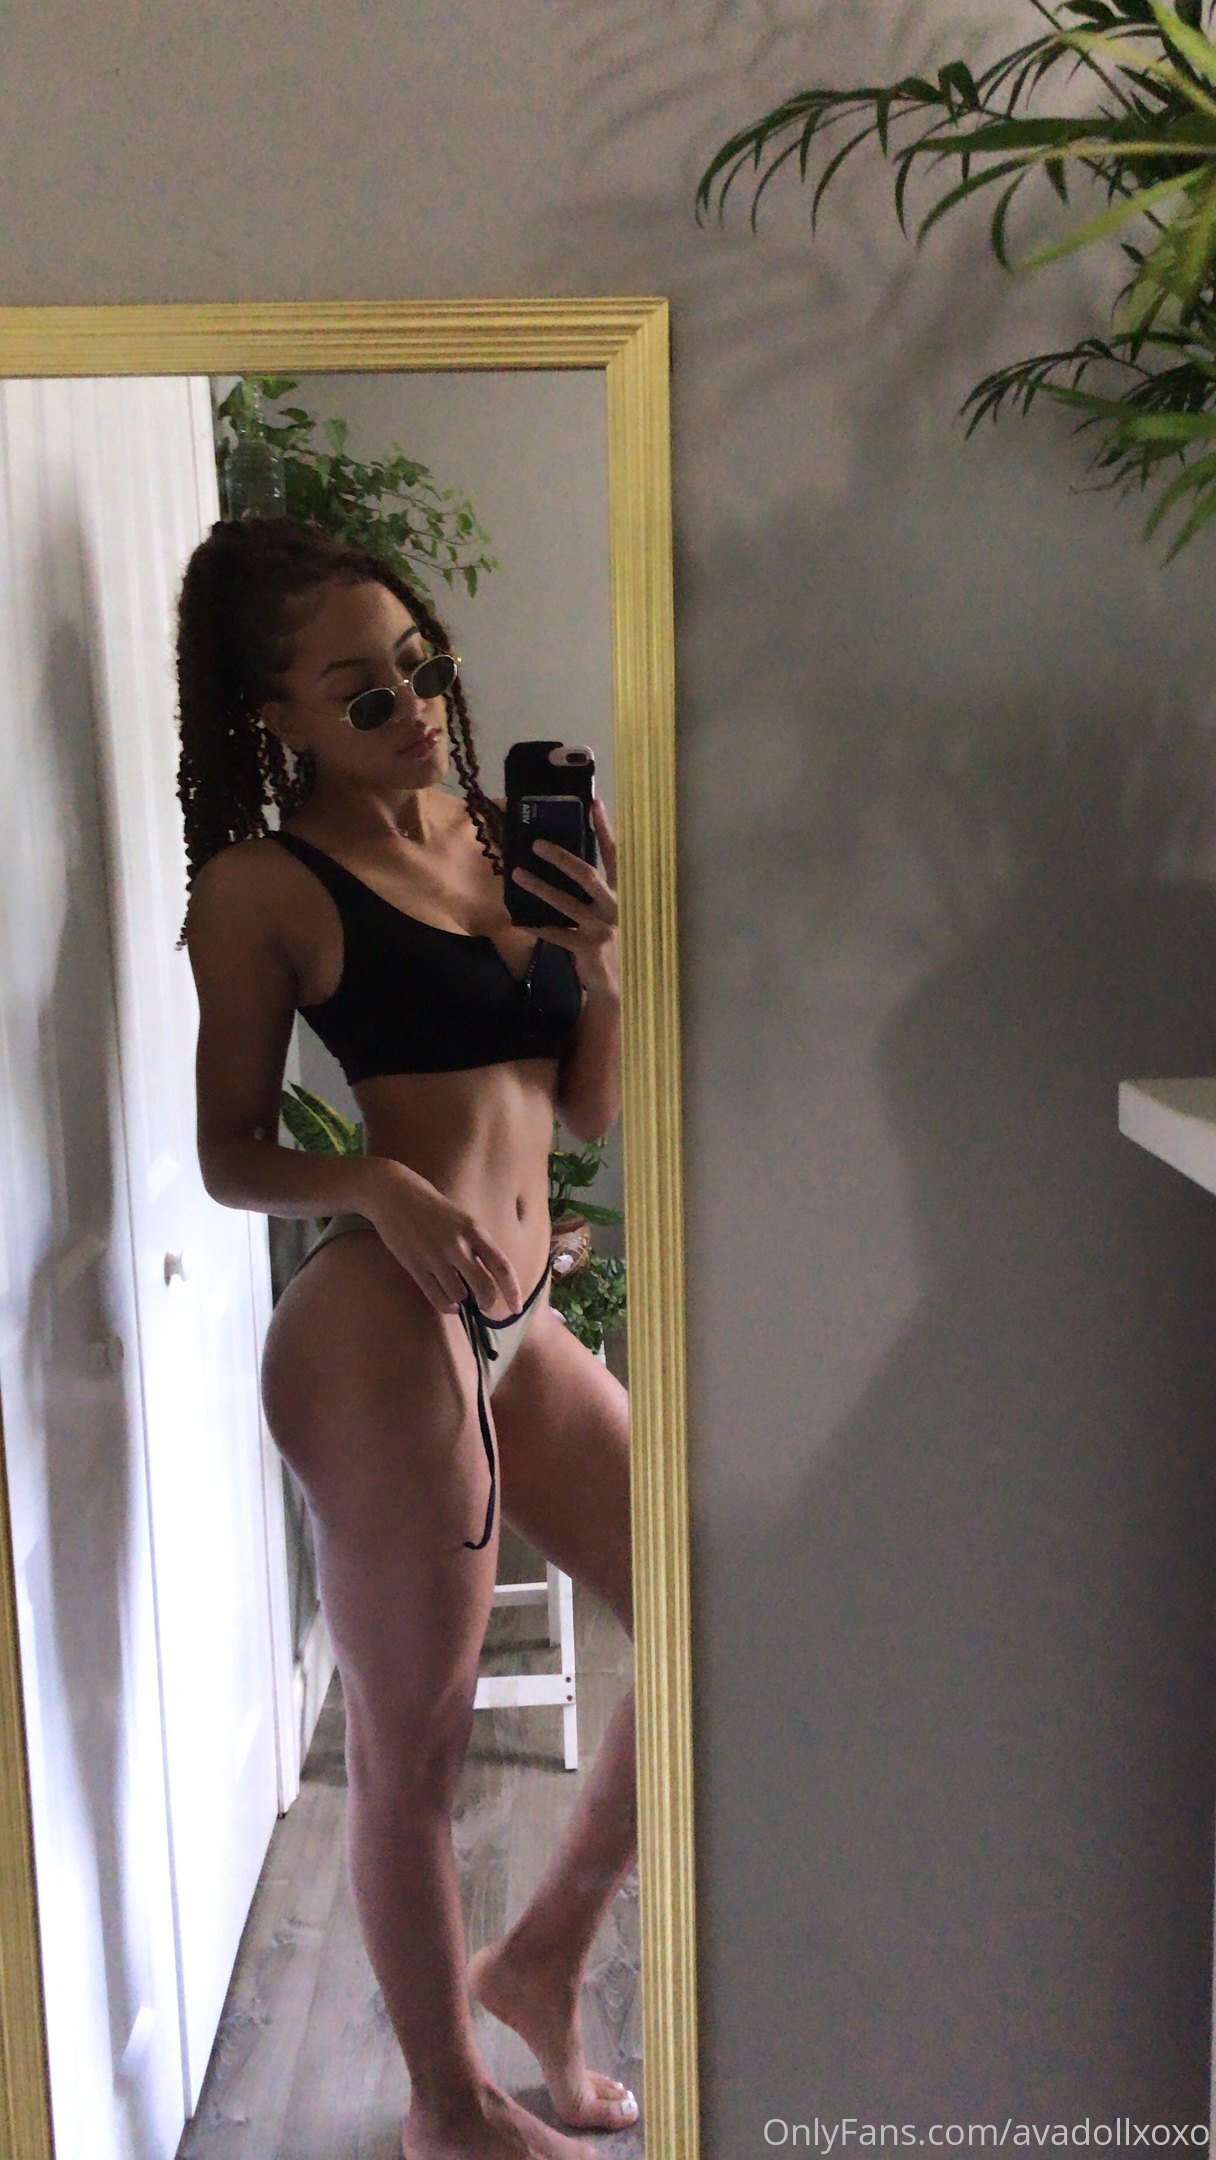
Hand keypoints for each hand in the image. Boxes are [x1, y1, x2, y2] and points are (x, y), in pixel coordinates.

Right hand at [361, 1159, 522, 1315]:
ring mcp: (436, 1257)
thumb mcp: (463, 1218)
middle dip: (488, 1303)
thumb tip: (492, 1275)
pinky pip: (437, 1297)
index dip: (513, 1292)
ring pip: (459, 1295)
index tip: (517, 1309)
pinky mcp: (416, 1266)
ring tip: (460, 1298)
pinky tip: (449, 1304)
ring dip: (462, 1302)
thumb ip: (477, 1244)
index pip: (502, 1267)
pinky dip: (446, 1306)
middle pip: (484, 1287)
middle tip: (486, 1308)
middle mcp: (458, 1245)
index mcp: (475, 1231)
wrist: (394, 1195)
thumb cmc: (433, 1207)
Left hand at [511, 795, 619, 997]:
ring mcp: (603, 929)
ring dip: (540, 887)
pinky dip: (537, 927)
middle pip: (588, 876)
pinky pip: (557, 934)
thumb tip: (563, 863)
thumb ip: (593, 892)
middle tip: (536, 844)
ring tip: (517, 874)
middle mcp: (615, 907)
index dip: (605, 829)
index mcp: (621, 894)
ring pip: (566, 903)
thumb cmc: (609, 942)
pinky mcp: (589, 949)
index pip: (615, 856)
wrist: (619, 985)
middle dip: (562, 858)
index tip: (594, 803)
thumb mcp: (607, 913)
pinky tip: (520, 920)